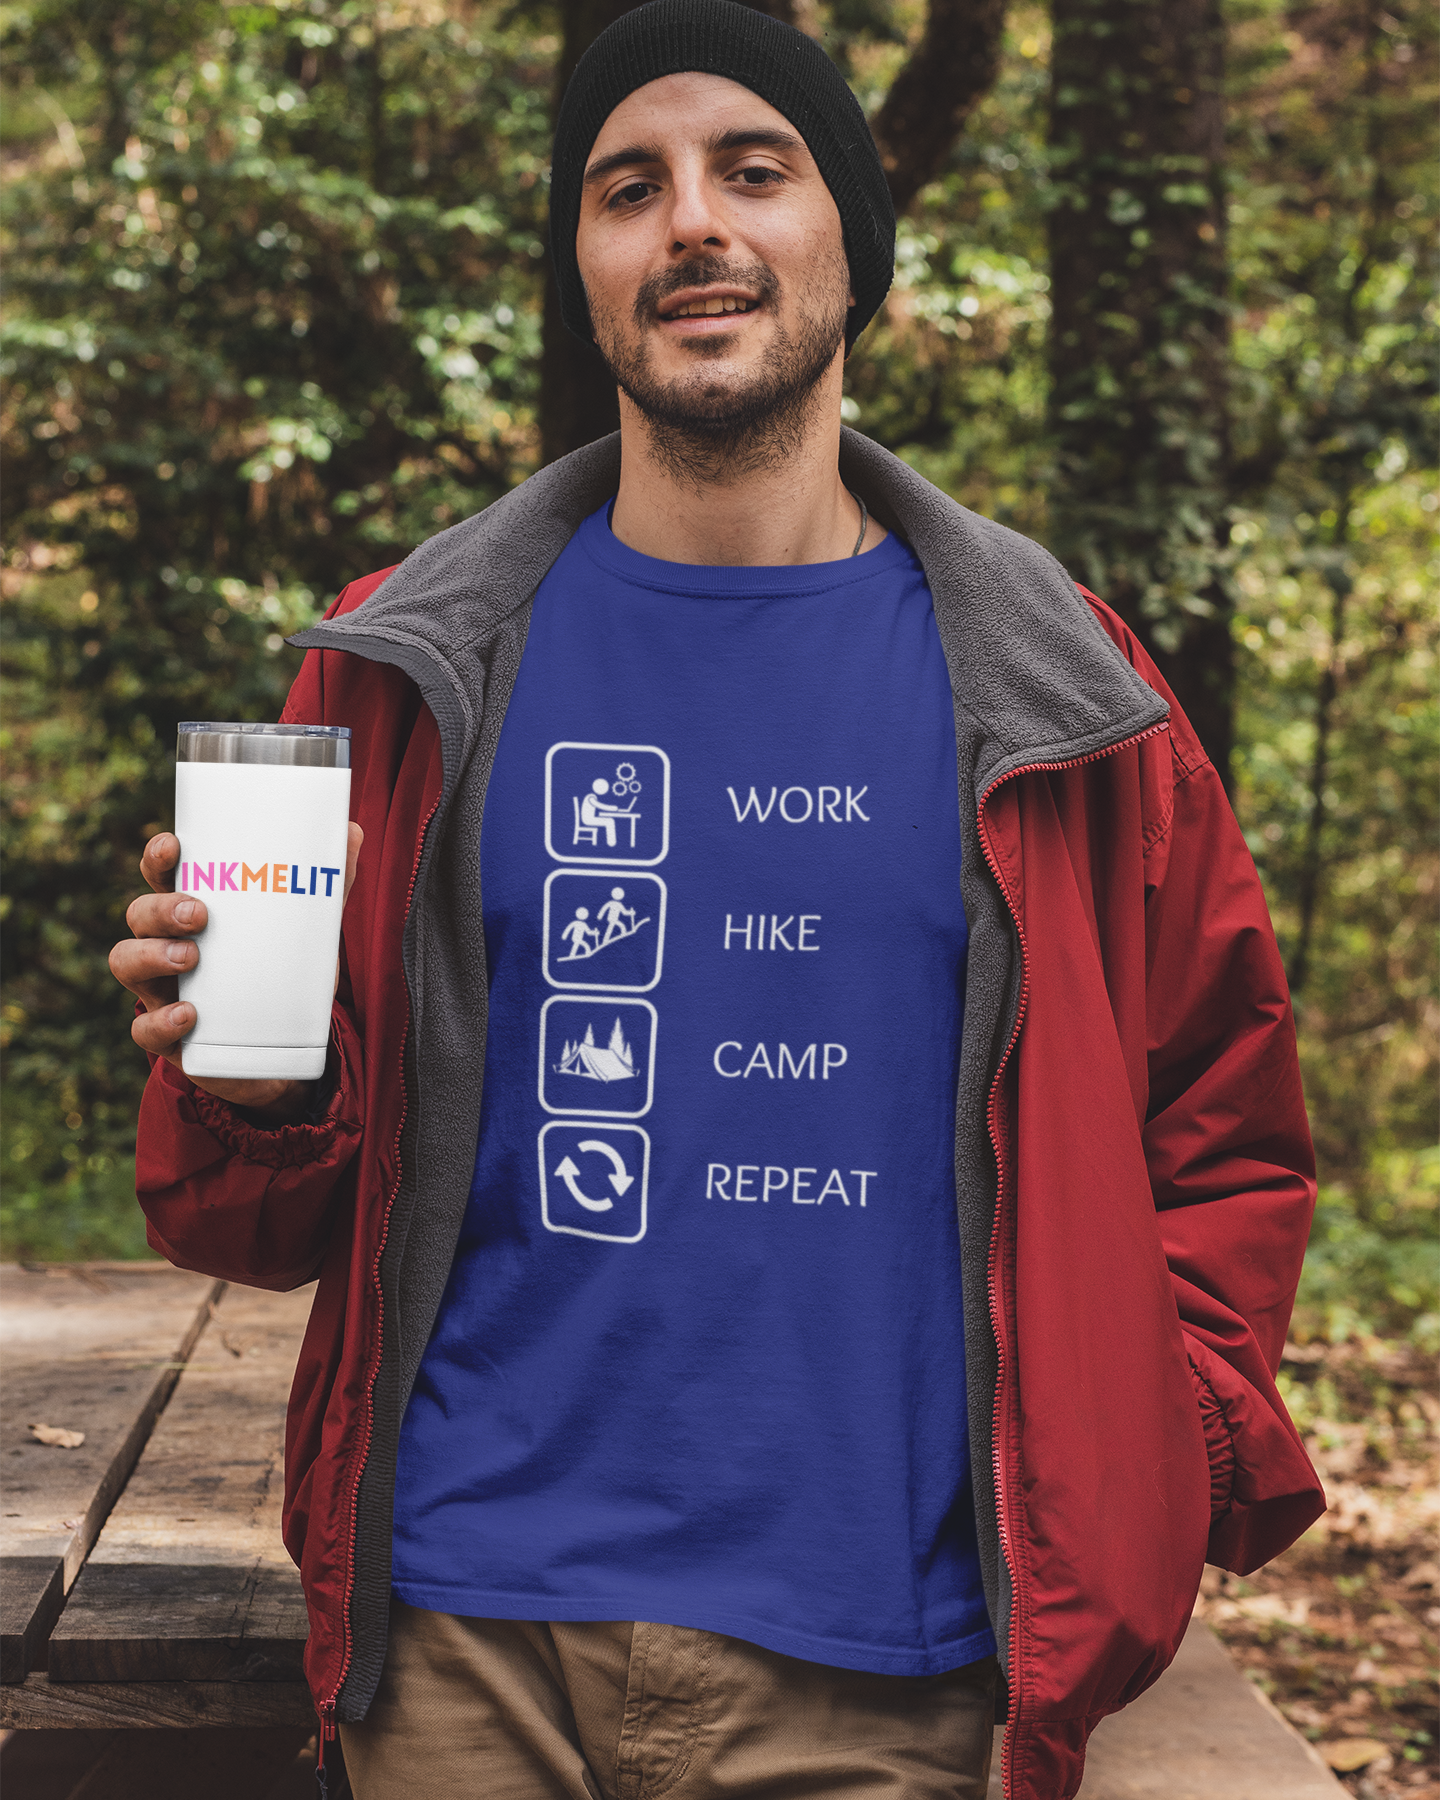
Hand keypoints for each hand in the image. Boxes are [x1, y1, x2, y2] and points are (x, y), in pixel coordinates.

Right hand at [109, 822, 363, 1121]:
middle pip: (139, 915)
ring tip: (189, 956)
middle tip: (199, 913)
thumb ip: (330, 884)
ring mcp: (162, 990)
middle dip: (161, 908)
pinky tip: (188, 1013)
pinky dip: (160, 1020)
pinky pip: (144, 1028)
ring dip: (150, 955)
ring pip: (127, 962)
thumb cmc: (282, 973)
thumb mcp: (308, 929)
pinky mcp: (170, 1037)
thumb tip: (354, 831)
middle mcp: (167, 945)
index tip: (174, 846)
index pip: (162, 876)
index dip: (158, 858)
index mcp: (193, 911)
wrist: (286, 1051)